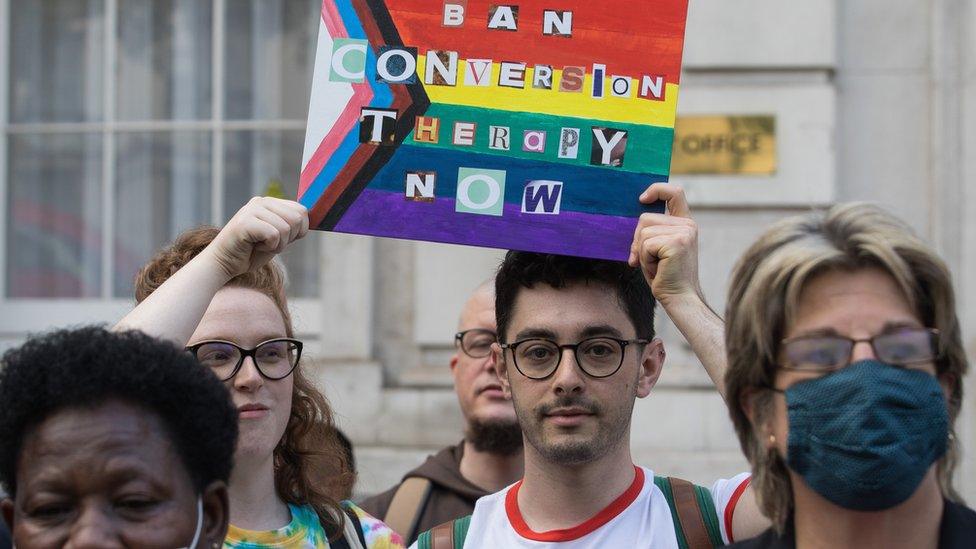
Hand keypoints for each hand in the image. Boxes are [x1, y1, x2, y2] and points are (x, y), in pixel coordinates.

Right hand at [205, 197, 308, 280]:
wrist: (223, 264)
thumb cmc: (251, 253)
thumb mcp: (278, 237)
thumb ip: (292, 227)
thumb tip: (309, 220)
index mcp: (270, 202)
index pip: (302, 210)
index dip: (299, 231)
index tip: (281, 240)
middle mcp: (261, 201)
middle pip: (297, 218)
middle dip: (289, 239)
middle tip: (270, 244)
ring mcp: (252, 209)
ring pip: (286, 228)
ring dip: (277, 245)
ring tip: (260, 245)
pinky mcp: (245, 221)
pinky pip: (274, 235)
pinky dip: (269, 247)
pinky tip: (254, 246)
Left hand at [628, 184, 702, 306]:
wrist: (679, 298)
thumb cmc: (665, 276)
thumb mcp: (658, 248)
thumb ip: (653, 231)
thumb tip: (636, 220)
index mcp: (685, 224)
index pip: (675, 193)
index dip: (657, 189)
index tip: (642, 198)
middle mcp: (688, 225)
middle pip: (645, 218)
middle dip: (638, 240)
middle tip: (649, 260)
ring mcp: (684, 232)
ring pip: (643, 232)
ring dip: (642, 253)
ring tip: (657, 266)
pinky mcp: (676, 242)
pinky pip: (645, 244)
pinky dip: (645, 260)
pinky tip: (658, 270)